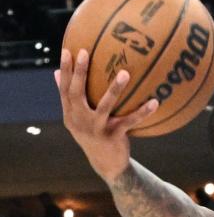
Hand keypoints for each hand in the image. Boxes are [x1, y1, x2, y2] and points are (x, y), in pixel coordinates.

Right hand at [55, 48, 158, 182]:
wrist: (107, 165)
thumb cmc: (93, 136)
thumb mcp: (77, 119)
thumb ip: (69, 98)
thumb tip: (55, 72)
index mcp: (71, 115)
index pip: (65, 89)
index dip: (65, 70)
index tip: (67, 50)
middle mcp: (80, 121)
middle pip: (77, 94)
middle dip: (80, 72)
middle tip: (85, 53)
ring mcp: (96, 129)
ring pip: (105, 106)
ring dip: (115, 89)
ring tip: (125, 73)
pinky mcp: (113, 137)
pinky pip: (130, 121)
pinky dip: (143, 112)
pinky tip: (155, 102)